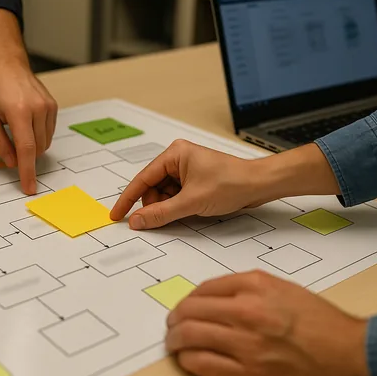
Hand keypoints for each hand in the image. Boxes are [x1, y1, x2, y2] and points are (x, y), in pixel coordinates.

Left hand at [0, 62, 57, 194]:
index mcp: (18, 111)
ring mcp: (48, 107)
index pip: (26, 149)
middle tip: (10, 147)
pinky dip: (38, 136)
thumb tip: (12, 162)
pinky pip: (48, 132)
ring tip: (16, 128)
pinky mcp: (53, 106)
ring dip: (32, 146)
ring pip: (45, 143)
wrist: (7, 64)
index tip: (29, 187)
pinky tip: (26, 124)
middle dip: (25, 156)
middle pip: (37, 148)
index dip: (27, 171)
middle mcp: (37, 109)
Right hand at [111, 140, 264, 228]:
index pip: (142, 179)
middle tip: (159, 220)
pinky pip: (175, 195)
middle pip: (152, 188)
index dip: (128, 199)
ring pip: (163, 194)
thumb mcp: (191, 202)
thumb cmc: (231, 183)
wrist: (259, 185)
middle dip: (154, 205)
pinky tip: (189, 211)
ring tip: (184, 212)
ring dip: (167, 207)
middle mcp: (177, 158)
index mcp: (174, 154)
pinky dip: (177, 206)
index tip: (117, 215)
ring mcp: (186, 169)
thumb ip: (160, 213)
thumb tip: (137, 221)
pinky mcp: (194, 180)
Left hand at [166, 270, 375, 375]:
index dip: (188, 301)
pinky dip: (188, 361)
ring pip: (189, 337)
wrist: (353, 358)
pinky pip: (201, 364)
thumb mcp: (285, 290)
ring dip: (175, 341)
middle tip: (172, 326)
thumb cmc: (324, 325)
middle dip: (175, 320)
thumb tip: (216, 299)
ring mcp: (244, 344)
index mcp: (255, 286)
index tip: (185, 308)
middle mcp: (245, 311)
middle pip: (190, 311)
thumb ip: (250, 290)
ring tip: (174, 344)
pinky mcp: (247, 374)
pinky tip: (188, 360)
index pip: (203, 290)